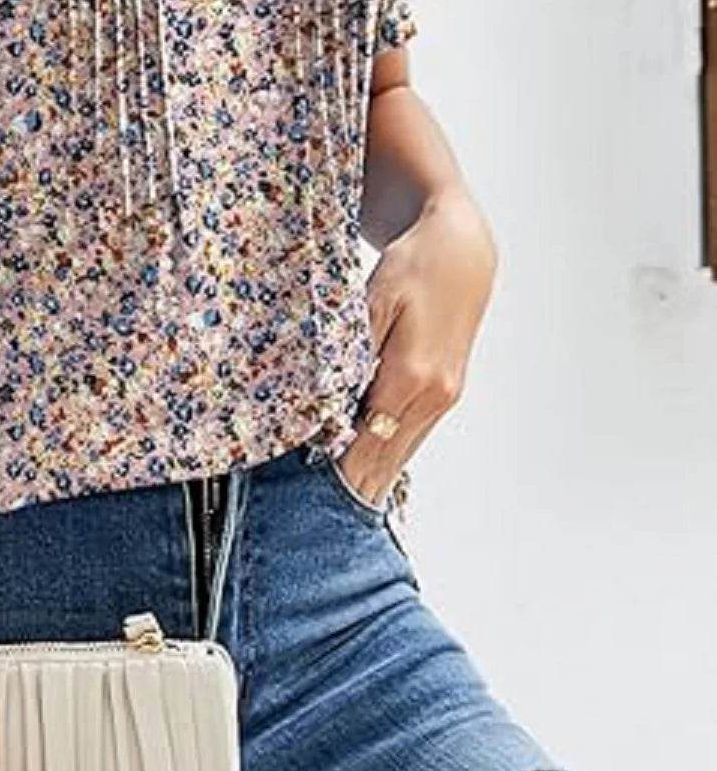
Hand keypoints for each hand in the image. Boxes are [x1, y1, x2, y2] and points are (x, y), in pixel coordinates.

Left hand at [338, 189, 497, 507]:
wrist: (461, 249)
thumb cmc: (413, 266)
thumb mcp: (374, 300)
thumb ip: (353, 353)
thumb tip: (333, 402)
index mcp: (412, 377)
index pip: (368, 444)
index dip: (339, 475)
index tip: (309, 502)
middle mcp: (434, 395)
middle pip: (386, 458)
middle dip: (352, 488)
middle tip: (313, 521)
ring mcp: (444, 396)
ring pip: (401, 450)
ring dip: (369, 477)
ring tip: (334, 508)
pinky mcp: (446, 390)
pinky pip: (410, 433)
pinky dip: (386, 453)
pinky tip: (366, 472)